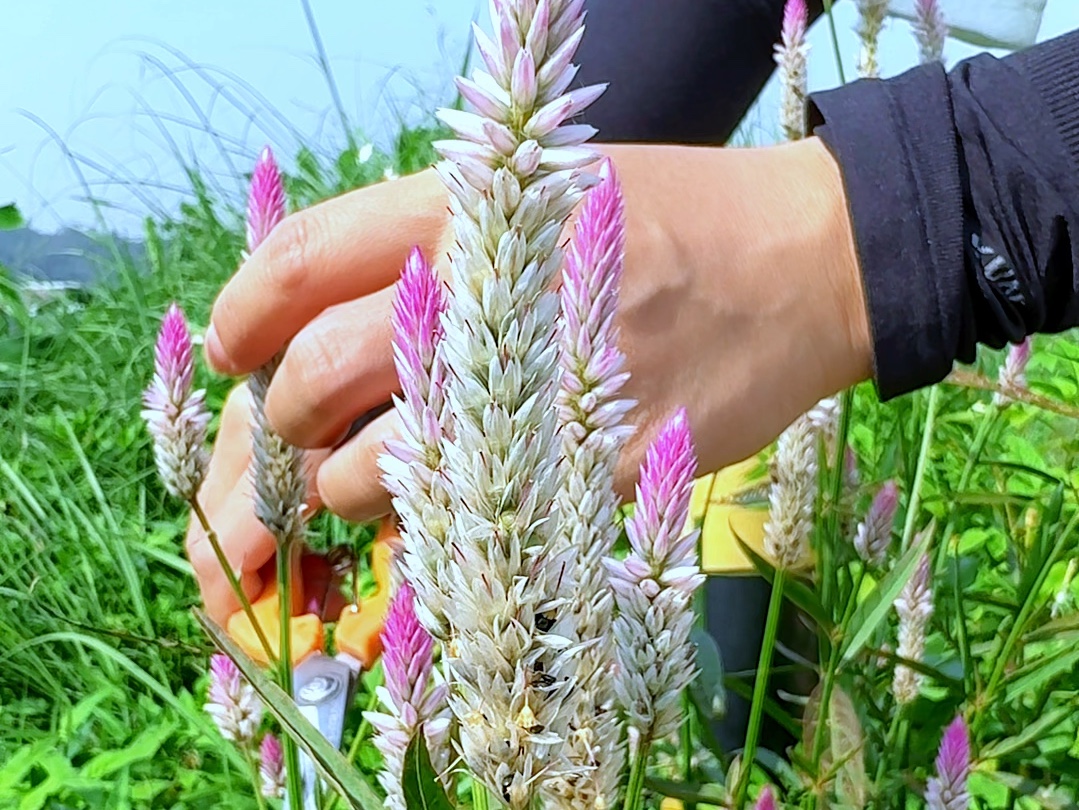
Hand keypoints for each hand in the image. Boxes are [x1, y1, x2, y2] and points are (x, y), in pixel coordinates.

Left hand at [195, 138, 871, 612]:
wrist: (807, 263)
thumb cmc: (670, 218)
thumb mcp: (542, 190)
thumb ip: (431, 241)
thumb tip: (322, 314)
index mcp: (470, 208)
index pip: (299, 261)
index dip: (243, 313)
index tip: (235, 348)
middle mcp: (493, 297)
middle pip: (311, 375)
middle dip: (278, 419)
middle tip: (292, 430)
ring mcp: (541, 392)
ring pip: (366, 470)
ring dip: (340, 486)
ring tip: (363, 474)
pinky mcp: (589, 471)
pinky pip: (462, 519)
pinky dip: (427, 522)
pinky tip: (446, 499)